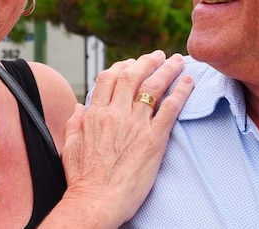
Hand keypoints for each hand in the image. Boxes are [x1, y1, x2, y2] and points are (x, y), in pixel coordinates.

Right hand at [57, 51, 192, 226]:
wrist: (96, 202)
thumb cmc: (82, 181)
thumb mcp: (70, 147)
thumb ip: (75, 123)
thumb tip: (79, 107)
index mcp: (95, 114)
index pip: (109, 78)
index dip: (122, 66)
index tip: (132, 63)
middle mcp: (116, 114)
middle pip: (133, 76)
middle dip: (147, 61)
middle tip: (158, 55)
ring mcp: (136, 125)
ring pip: (153, 87)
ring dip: (167, 70)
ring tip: (178, 61)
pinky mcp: (154, 139)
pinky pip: (170, 108)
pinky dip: (181, 92)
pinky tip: (188, 82)